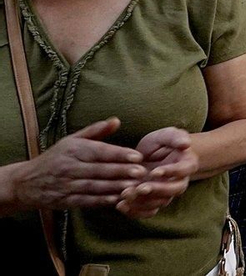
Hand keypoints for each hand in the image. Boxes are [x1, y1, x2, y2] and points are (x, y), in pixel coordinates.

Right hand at [8, 118, 146, 211]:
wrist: (26, 182)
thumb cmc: (56, 158)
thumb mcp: (71, 140)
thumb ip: (95, 131)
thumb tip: (116, 120)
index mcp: (72, 150)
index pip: (99, 151)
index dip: (118, 154)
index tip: (137, 156)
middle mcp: (69, 167)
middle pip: (99, 169)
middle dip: (121, 171)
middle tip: (142, 171)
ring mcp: (66, 185)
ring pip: (94, 186)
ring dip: (115, 187)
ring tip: (135, 186)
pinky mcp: (65, 200)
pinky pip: (86, 200)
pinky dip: (102, 201)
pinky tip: (118, 200)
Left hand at [118, 127, 198, 218]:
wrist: (153, 155)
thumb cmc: (162, 143)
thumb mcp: (167, 135)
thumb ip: (176, 137)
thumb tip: (186, 144)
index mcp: (186, 164)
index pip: (183, 170)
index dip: (171, 172)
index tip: (155, 171)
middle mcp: (179, 181)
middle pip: (173, 190)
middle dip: (156, 190)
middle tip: (139, 188)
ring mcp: (165, 193)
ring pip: (159, 203)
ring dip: (142, 202)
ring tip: (124, 196)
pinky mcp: (152, 201)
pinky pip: (147, 212)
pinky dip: (134, 212)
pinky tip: (119, 205)